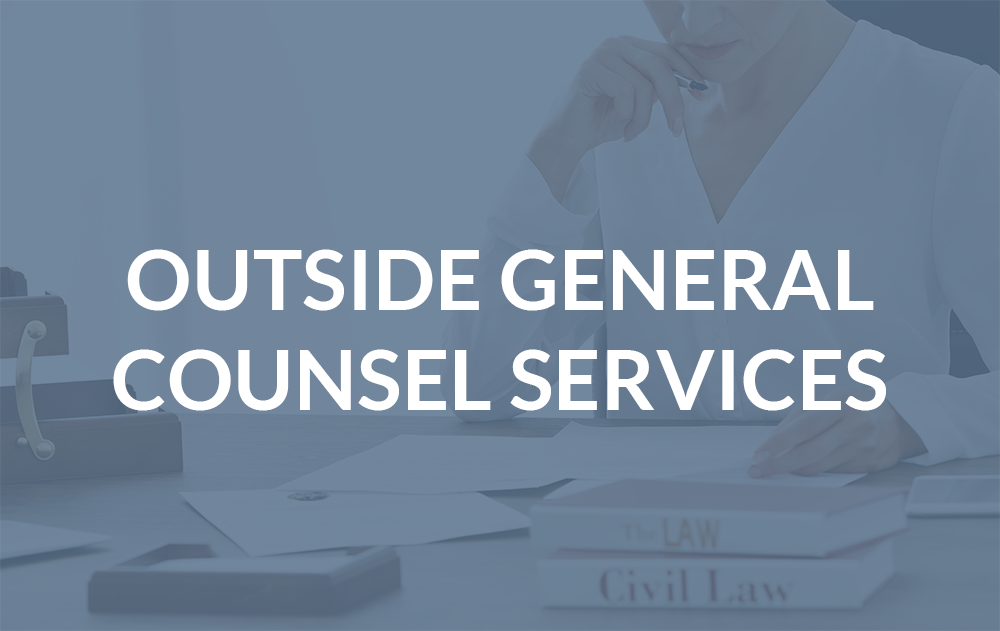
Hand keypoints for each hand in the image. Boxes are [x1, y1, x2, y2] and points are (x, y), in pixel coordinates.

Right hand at [527, 35, 704, 200]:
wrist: (567, 139)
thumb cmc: (602, 120)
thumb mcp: (639, 102)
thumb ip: (659, 88)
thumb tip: (694, 83)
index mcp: (629, 47)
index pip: (668, 53)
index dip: (689, 73)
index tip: (703, 95)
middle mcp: (615, 44)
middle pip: (660, 66)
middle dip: (674, 101)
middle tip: (676, 128)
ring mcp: (601, 54)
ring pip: (644, 86)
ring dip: (642, 117)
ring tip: (631, 132)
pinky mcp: (589, 70)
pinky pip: (625, 92)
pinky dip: (625, 114)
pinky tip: (613, 120)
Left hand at [748, 388, 927, 477]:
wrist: (900, 418)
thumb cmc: (857, 405)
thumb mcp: (829, 398)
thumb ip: (801, 417)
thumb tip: (773, 440)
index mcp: (841, 402)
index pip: (803, 427)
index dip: (778, 443)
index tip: (758, 454)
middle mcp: (854, 425)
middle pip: (809, 451)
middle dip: (778, 464)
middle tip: (758, 470)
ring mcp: (863, 446)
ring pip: (818, 466)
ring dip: (792, 469)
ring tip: (773, 468)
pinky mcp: (867, 464)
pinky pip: (832, 471)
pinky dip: (814, 470)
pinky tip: (803, 466)